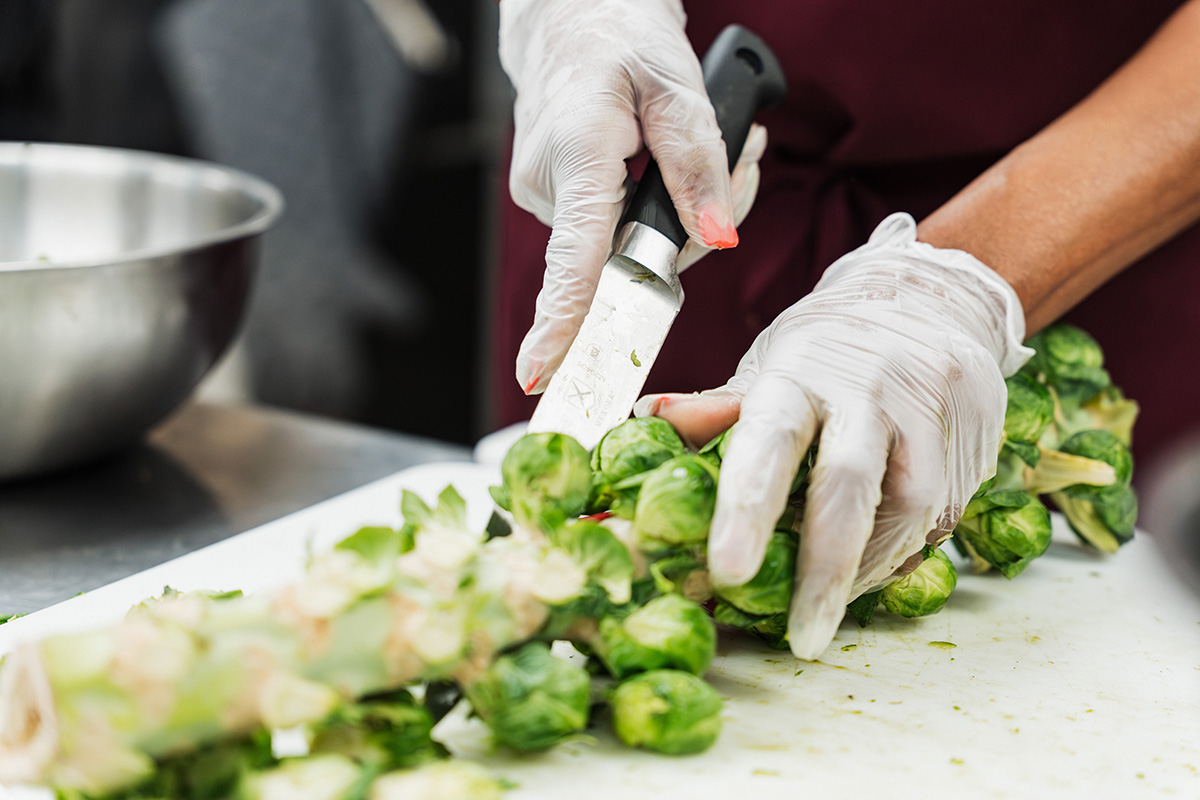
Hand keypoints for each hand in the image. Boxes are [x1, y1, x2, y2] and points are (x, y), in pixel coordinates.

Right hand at [499, 0, 760, 393]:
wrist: (572, 17)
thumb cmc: (620, 36)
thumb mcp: (677, 85)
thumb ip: (699, 165)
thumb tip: (718, 239)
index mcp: (576, 155)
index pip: (573, 259)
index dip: (562, 323)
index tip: (542, 375)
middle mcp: (549, 187)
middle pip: (631, 258)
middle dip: (698, 229)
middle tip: (743, 157)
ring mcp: (546, 197)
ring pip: (629, 245)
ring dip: (684, 211)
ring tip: (709, 146)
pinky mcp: (556, 200)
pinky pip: (617, 229)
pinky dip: (656, 205)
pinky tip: (668, 161)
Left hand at [635, 214, 1031, 658]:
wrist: (931, 299)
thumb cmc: (830, 348)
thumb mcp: (772, 364)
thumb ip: (720, 407)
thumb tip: (647, 420)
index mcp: (802, 371)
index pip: (771, 440)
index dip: (749, 507)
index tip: (727, 572)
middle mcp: (870, 389)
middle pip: (849, 487)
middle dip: (824, 572)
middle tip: (800, 638)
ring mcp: (928, 412)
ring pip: (910, 509)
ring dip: (867, 572)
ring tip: (830, 612)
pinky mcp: (972, 438)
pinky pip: (941, 513)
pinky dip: (903, 553)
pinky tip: (872, 572)